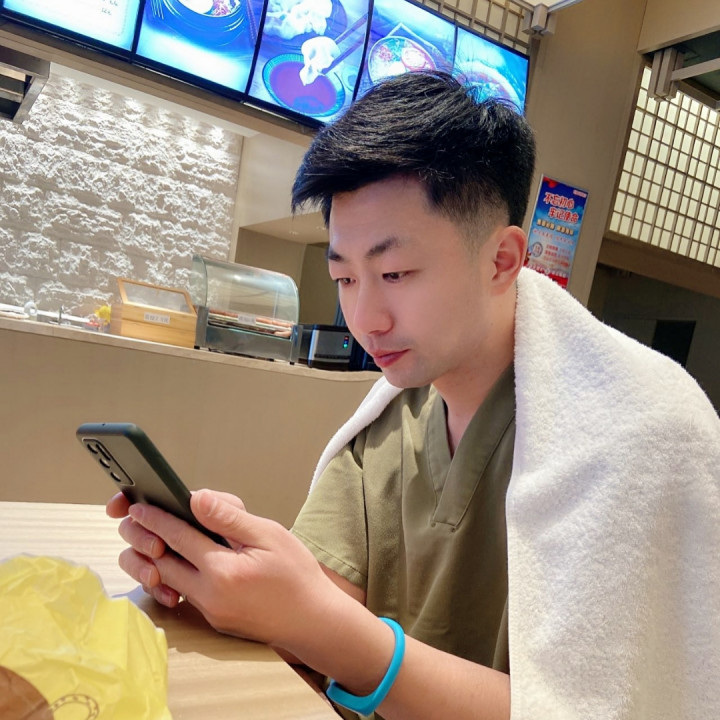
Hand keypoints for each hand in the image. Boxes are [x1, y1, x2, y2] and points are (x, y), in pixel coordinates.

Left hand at [112, 489, 339, 648]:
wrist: (314, 621)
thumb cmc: (297, 574)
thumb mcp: (269, 535)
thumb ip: (229, 517)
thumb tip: (196, 498)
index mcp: (223, 571)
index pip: (178, 537)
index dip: (156, 518)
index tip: (139, 504)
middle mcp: (209, 595)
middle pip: (162, 563)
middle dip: (146, 538)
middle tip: (137, 519)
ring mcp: (209, 611)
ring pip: (168, 581)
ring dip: (157, 559)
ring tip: (156, 538)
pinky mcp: (214, 619)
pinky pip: (184, 593)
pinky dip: (175, 574)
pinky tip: (180, 560)